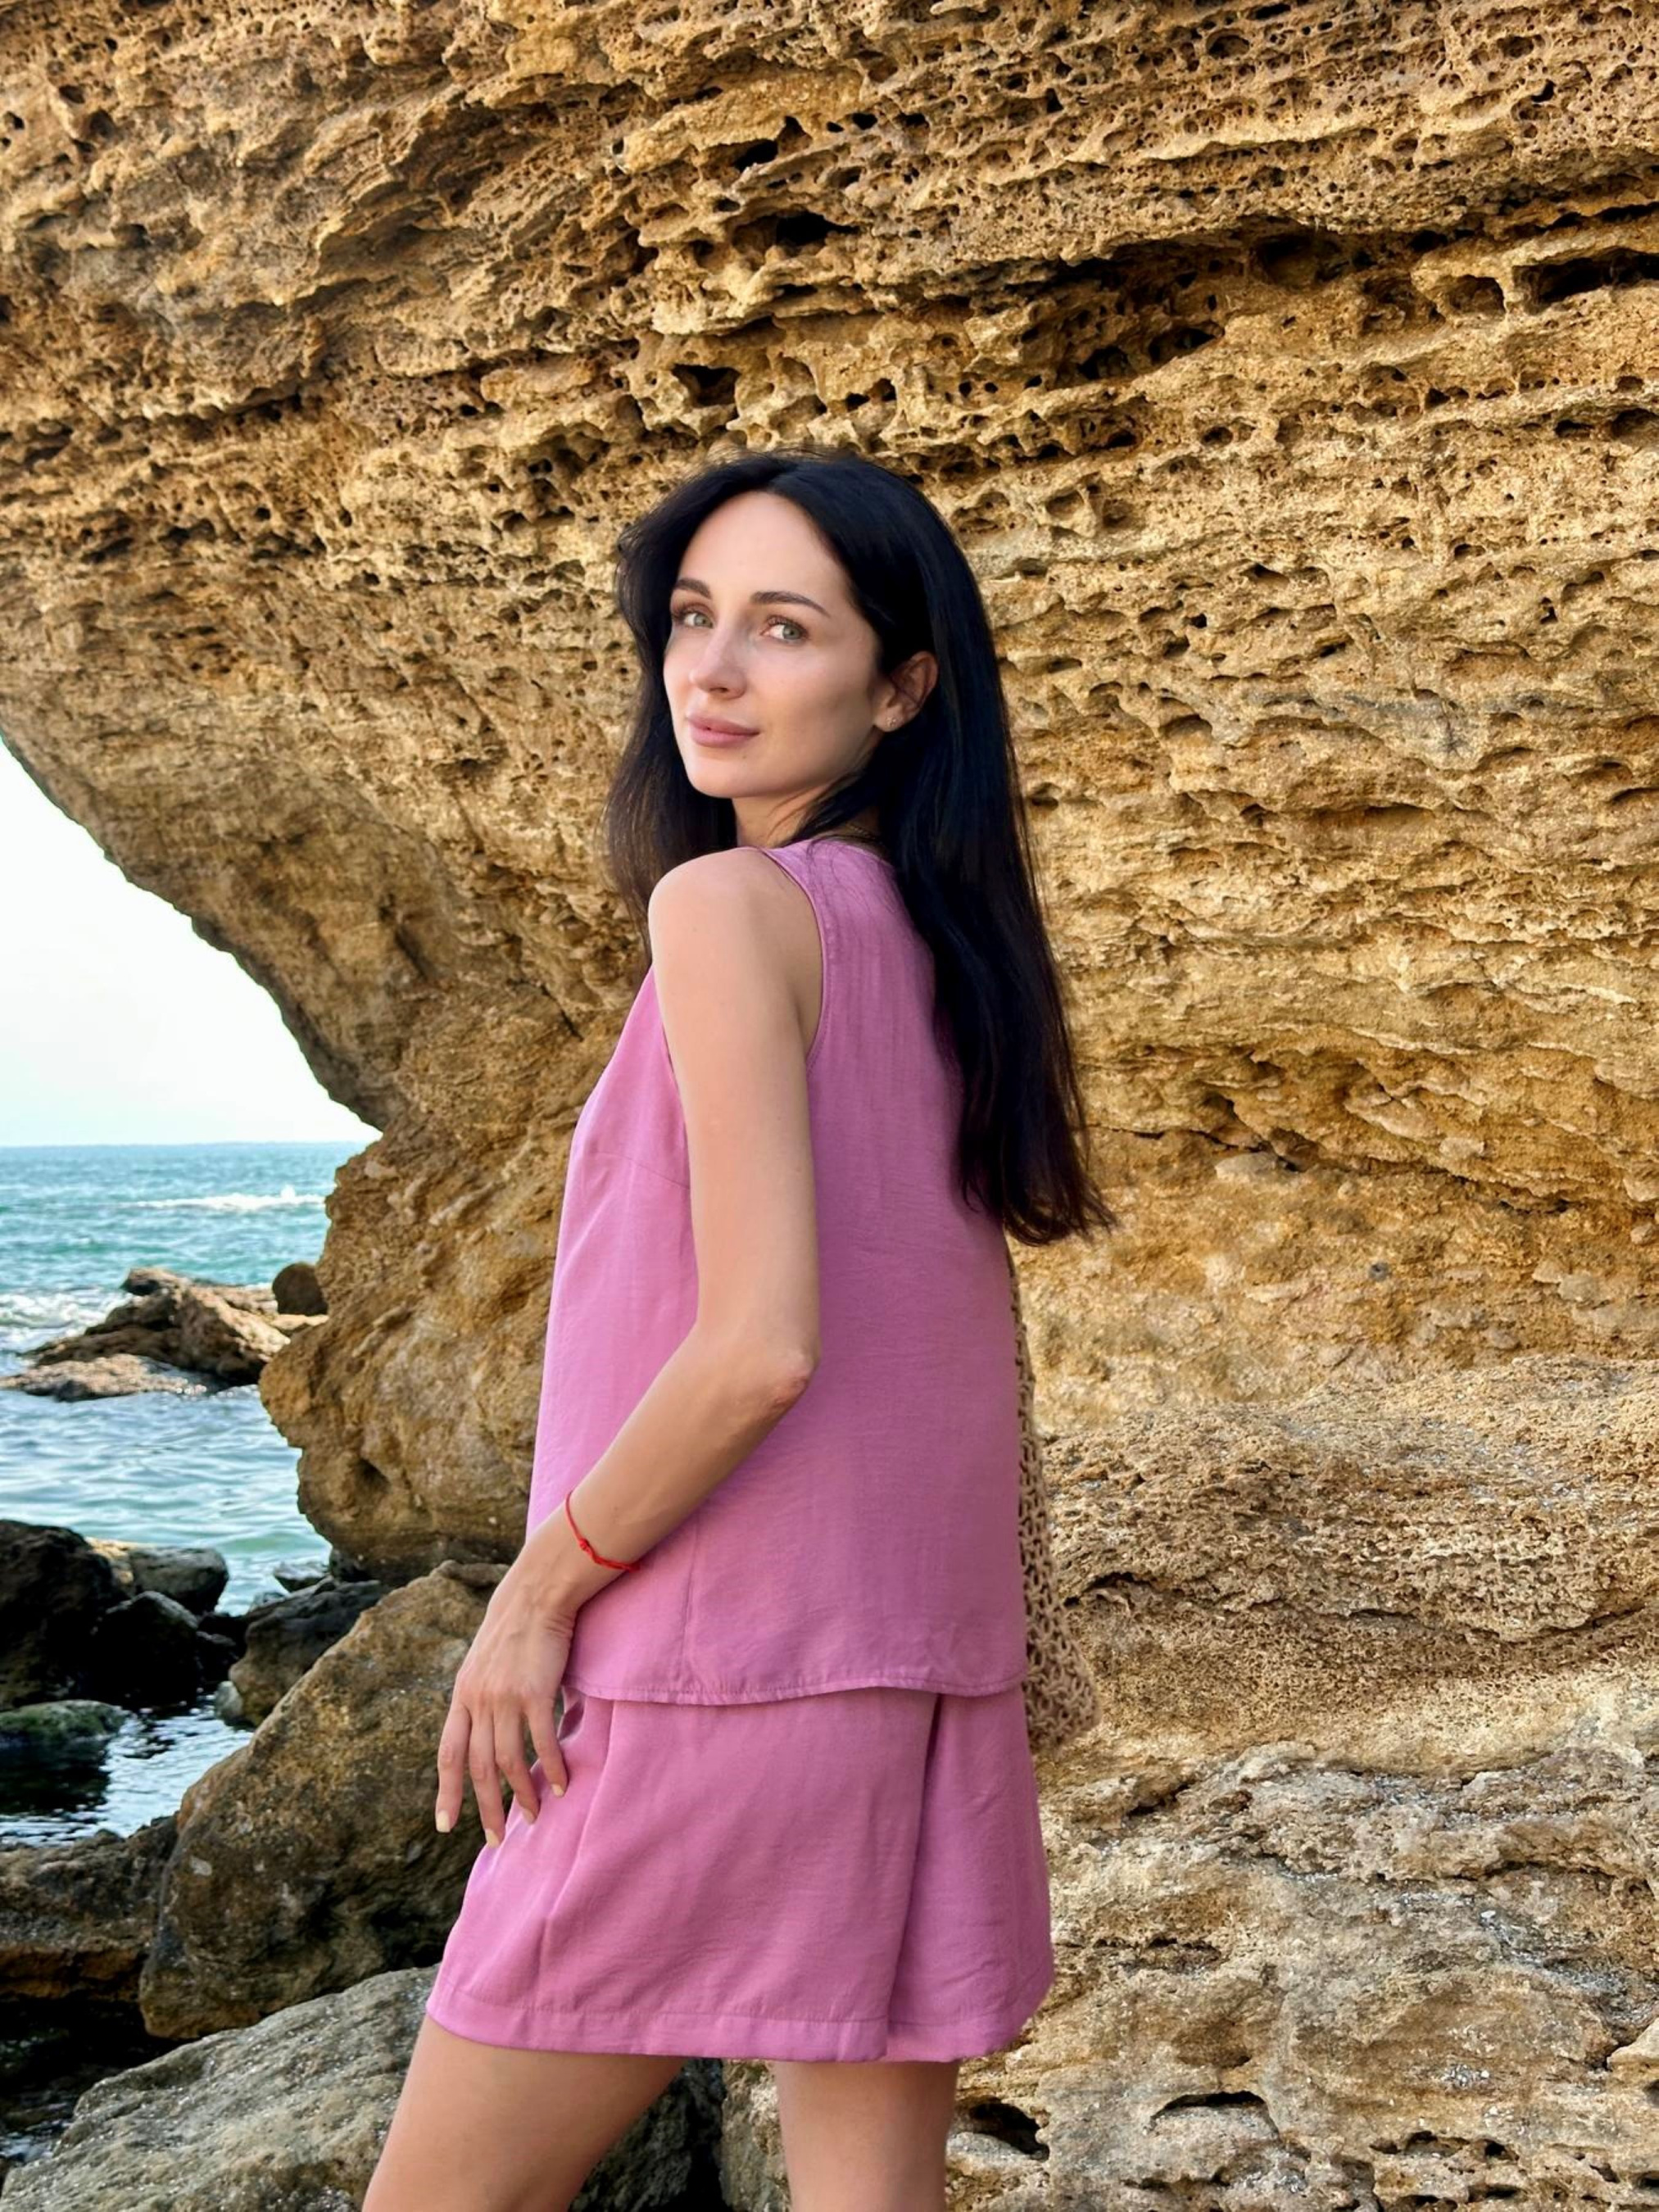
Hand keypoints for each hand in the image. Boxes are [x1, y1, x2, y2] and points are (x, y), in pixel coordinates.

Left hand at [433, 1567, 582, 1846]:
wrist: (536, 1595)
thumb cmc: (514, 1630)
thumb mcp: (483, 1665)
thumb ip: (480, 1699)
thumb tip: (484, 1735)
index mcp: (462, 1696)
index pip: (448, 1753)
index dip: (447, 1792)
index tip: (445, 1826)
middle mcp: (479, 1700)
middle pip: (477, 1767)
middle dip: (485, 1808)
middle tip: (495, 1840)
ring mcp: (506, 1697)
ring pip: (508, 1761)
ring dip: (522, 1794)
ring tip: (533, 1816)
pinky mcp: (536, 1692)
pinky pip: (542, 1741)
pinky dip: (552, 1767)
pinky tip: (561, 1784)